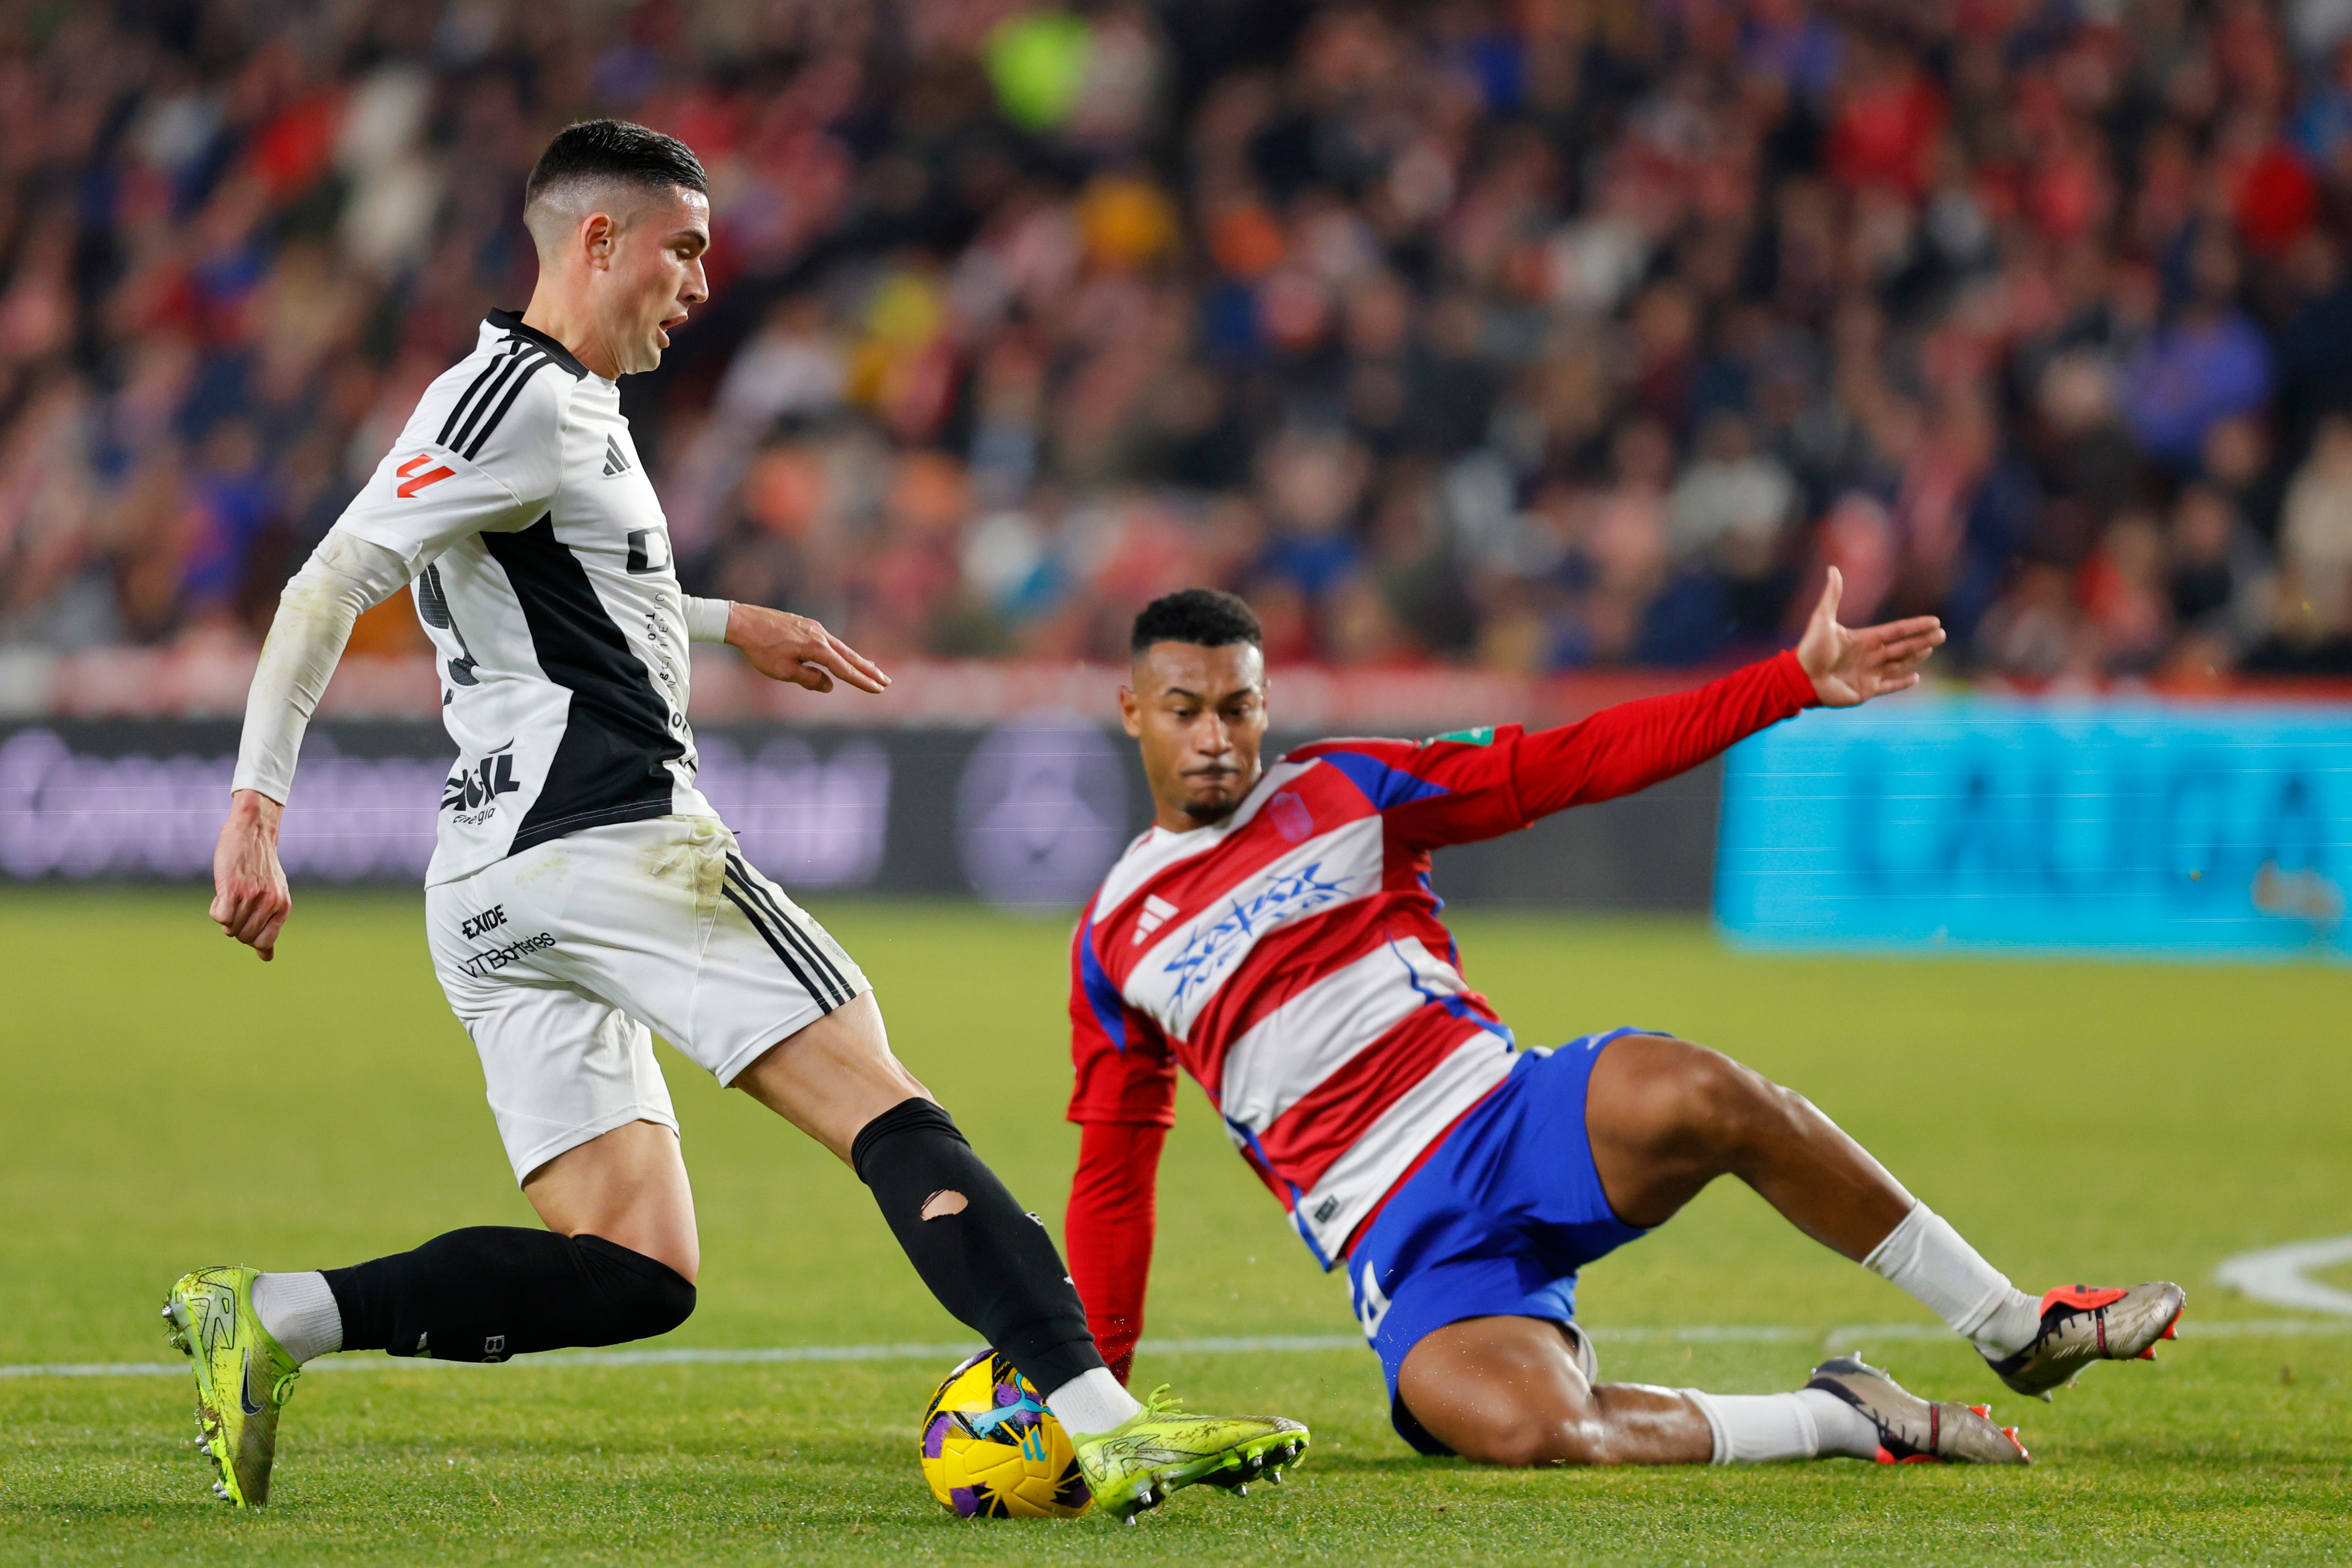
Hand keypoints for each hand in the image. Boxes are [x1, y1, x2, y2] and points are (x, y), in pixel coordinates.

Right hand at [211, 789, 290, 960]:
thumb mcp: (276, 895)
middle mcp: (270, 903)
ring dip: (224, 914)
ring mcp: (252, 896)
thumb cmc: (260, 866)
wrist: (253, 832)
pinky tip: (222, 892)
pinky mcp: (232, 888)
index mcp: (283, 907)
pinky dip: (216, 909)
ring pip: (229, 927)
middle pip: (243, 937)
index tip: (246, 919)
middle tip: (237, 902)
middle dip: (235, 926)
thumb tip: (266, 957)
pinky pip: (220, 917)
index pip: (263, 943)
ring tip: (231, 892)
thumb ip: (272, 925)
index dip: (249, 937)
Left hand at [725, 604, 890, 694]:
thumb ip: (809, 679)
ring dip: (857, 660)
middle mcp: (820, 635)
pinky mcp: (805, 625)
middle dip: (869, 670)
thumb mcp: (783, 671)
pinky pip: (829, 641)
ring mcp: (813, 628)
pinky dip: (841, 651)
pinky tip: (841, 655)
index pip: (845, 669)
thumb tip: (829, 685)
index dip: (862, 681)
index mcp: (816, 648)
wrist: (741, 621)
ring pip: (841, 647)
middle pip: (850, 656)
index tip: (878, 689)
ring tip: (871, 669)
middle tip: (886, 680)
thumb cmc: (759, 649)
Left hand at [1795, 567, 1946, 707]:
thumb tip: (1832, 568)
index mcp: (1864, 639)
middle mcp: (1870, 656)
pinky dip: (1902, 683)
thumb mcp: (1822, 619)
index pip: (1896, 631)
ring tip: (1931, 648)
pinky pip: (1889, 686)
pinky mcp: (1865, 690)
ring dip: (1916, 657)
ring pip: (1899, 664)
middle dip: (1922, 640)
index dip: (1914, 626)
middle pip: (1902, 647)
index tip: (1934, 621)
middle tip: (1942, 634)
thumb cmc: (1810, 648)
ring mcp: (1869, 673)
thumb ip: (1831, 595)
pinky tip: (1916, 677)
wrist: (1800, 677)